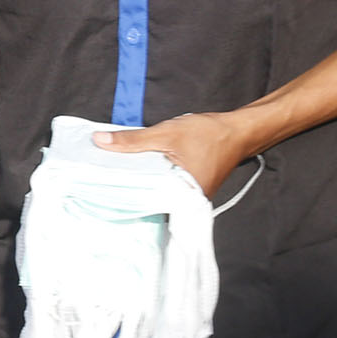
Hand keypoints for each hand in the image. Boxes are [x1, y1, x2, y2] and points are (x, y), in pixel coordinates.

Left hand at [92, 110, 251, 194]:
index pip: (144, 205)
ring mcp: (188, 199)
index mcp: (182, 198)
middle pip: (148, 201)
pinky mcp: (189, 191)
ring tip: (113, 182)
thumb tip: (100, 141)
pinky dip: (151, 181)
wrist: (239, 131)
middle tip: (98, 189)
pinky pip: (164, 189)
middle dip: (126, 193)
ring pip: (155, 194)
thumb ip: (132, 140)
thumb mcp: (166, 133)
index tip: (98, 196)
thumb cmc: (210, 134)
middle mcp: (186, 205)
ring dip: (138, 186)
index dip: (120, 200)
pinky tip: (136, 174)